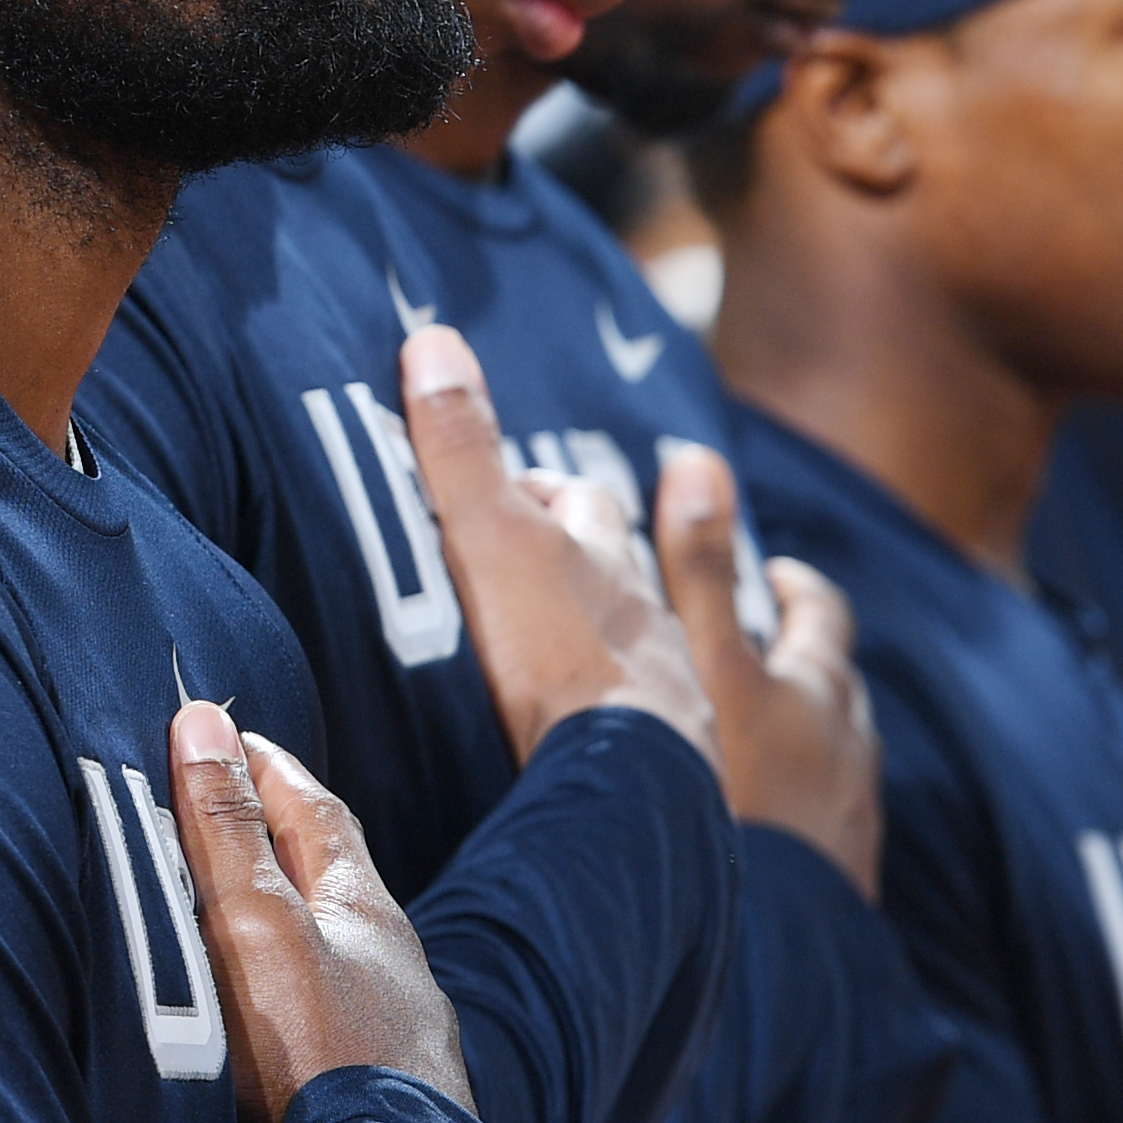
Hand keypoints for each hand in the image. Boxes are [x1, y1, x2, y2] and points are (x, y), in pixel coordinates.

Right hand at [168, 701, 471, 1122]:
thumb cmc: (321, 1055)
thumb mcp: (256, 926)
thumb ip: (227, 833)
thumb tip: (204, 721)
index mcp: (362, 911)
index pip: (312, 810)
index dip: (264, 766)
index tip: (221, 732)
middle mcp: (391, 967)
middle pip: (335, 881)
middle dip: (282, 838)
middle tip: (230, 805)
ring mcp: (395, 1035)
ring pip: (342, 957)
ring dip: (293, 926)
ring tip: (244, 917)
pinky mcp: (384, 1098)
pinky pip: (336, 1021)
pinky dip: (301, 999)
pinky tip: (285, 1032)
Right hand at [395, 321, 712, 769]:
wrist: (634, 784)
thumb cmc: (560, 657)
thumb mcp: (493, 540)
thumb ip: (461, 452)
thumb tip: (434, 337)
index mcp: (600, 560)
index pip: (578, 505)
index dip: (546, 494)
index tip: (514, 494)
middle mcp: (649, 618)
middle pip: (630, 567)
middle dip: (601, 552)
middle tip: (565, 558)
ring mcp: (675, 691)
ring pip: (672, 640)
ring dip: (652, 627)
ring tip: (630, 641)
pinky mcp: (687, 764)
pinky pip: (682, 725)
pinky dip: (669, 712)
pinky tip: (653, 732)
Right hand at [655, 440, 876, 895]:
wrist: (773, 944)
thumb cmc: (731, 794)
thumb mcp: (703, 665)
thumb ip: (693, 563)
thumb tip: (696, 455)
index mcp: (815, 688)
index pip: (817, 613)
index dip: (795, 589)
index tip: (775, 577)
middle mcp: (848, 750)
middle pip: (837, 692)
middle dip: (807, 667)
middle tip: (768, 660)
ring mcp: (847, 822)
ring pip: (837, 766)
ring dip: (808, 749)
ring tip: (764, 756)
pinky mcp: (834, 887)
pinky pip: (824, 836)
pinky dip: (801, 823)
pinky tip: (767, 845)